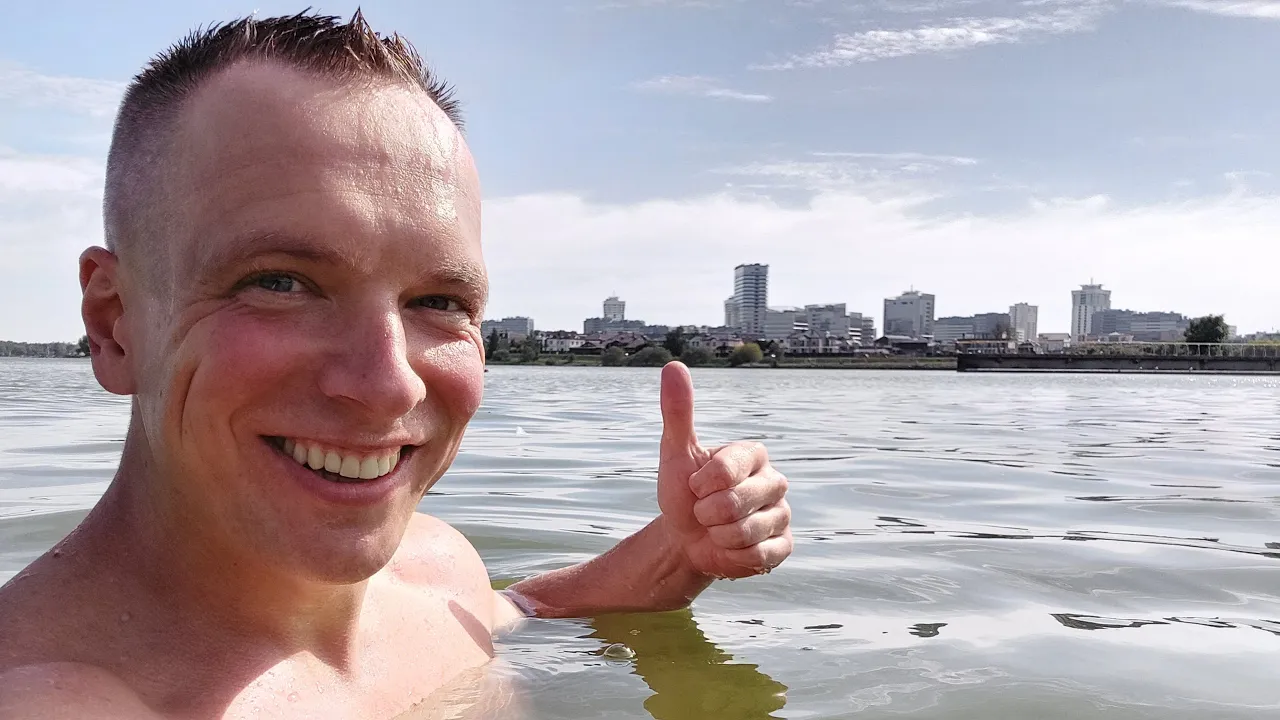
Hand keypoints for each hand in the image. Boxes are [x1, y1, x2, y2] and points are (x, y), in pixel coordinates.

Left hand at [656, 362, 791, 579]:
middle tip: (704, 512)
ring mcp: (782, 515)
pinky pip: (759, 556)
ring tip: (716, 530)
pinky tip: (730, 549)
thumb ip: (678, 412)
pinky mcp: (784, 546)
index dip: (701, 484)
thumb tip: (673, 366)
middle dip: (707, 514)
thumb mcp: (676, 453)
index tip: (695, 485)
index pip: (726, 470)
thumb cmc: (683, 492)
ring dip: (718, 538)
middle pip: (736, 504)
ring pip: (746, 533)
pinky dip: (734, 558)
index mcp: (753, 454)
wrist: (686, 539)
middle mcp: (775, 481)